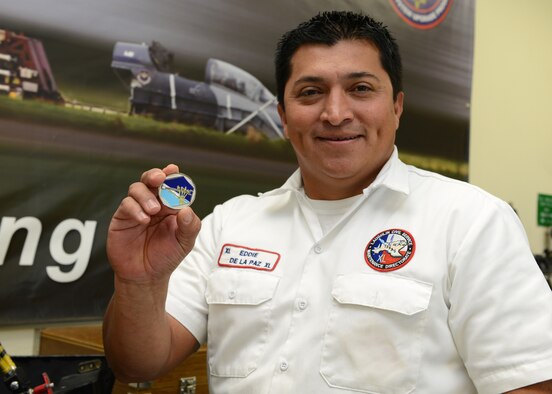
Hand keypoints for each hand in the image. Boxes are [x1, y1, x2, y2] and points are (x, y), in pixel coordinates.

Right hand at [107, 164, 200, 283]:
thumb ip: (190, 226)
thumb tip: (187, 209)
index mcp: (170, 206)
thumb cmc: (166, 256)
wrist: (146, 276)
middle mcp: (153, 204)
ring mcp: (137, 209)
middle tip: (160, 178)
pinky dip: (135, 209)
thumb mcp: (185, 243)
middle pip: (151, 180)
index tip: (173, 170)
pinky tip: (143, 220)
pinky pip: (126, 205)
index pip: (171, 185)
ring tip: (154, 210)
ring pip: (137, 189)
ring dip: (146, 195)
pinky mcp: (122, 218)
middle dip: (155, 175)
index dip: (172, 176)